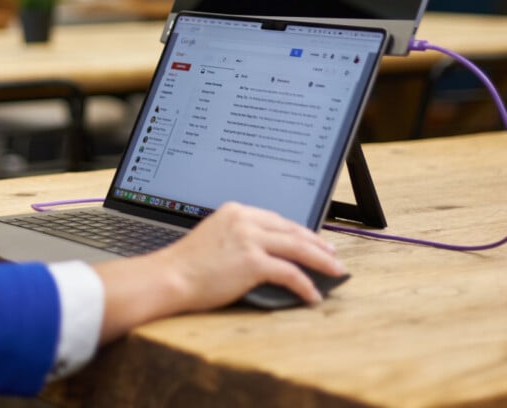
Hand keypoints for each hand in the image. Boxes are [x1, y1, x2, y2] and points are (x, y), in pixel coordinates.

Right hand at [154, 202, 344, 310]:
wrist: (171, 276)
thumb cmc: (187, 264)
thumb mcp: (214, 236)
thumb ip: (238, 236)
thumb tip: (263, 252)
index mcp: (235, 211)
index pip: (276, 219)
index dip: (298, 230)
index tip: (311, 239)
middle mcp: (245, 220)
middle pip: (291, 229)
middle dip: (316, 243)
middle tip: (333, 254)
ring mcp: (249, 239)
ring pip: (297, 247)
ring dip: (321, 261)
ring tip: (336, 271)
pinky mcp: (253, 261)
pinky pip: (290, 272)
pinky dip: (305, 285)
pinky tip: (313, 294)